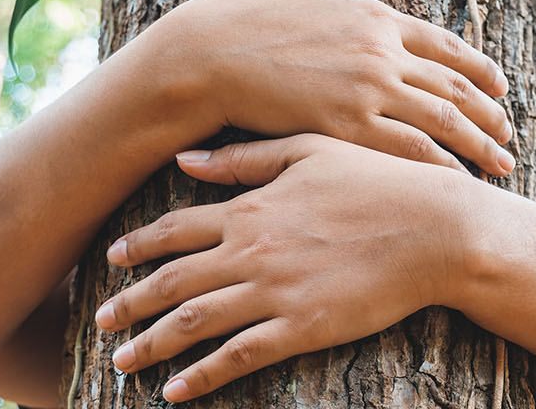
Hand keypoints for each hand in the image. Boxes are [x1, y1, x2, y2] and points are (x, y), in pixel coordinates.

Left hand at [92, 134, 488, 401]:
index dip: (138, 247)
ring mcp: (274, 292)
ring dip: (151, 344)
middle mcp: (252, 251)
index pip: (175, 229)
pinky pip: (238, 357)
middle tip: (101, 322)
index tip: (111, 260)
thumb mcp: (309, 151)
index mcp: (251, 207)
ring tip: (123, 361)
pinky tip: (175, 391)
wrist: (435, 229)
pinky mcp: (301, 328)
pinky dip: (201, 376)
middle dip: (129, 304)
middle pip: (171, 282)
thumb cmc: (379, 183)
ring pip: (193, 323)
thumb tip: (185, 160)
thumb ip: (244, 159)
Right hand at [135, 0, 516, 174]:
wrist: (206, 56)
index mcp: (376, 17)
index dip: (479, 69)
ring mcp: (366, 92)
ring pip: (441, 124)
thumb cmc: (247, 15)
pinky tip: (456, 182)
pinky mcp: (344, 127)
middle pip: (454, 89)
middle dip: (489, 115)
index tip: (500, 88)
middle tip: (509, 135)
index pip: (446, 47)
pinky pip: (408, 152)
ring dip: (477, 146)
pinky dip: (439, 168)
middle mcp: (382, 54)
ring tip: (499, 165)